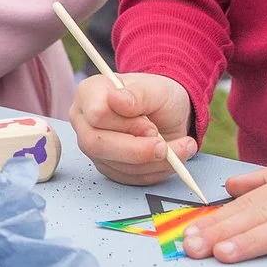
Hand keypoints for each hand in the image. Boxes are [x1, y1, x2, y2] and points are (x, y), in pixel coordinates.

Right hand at [70, 72, 197, 184]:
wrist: (169, 112)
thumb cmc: (158, 95)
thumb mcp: (157, 88)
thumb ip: (138, 94)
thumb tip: (116, 100)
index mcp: (89, 93)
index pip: (96, 115)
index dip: (126, 124)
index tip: (150, 124)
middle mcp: (85, 122)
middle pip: (97, 145)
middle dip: (137, 150)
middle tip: (164, 145)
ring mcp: (95, 147)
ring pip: (117, 166)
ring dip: (155, 161)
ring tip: (181, 146)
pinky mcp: (109, 167)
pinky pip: (130, 178)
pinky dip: (157, 170)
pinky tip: (173, 156)